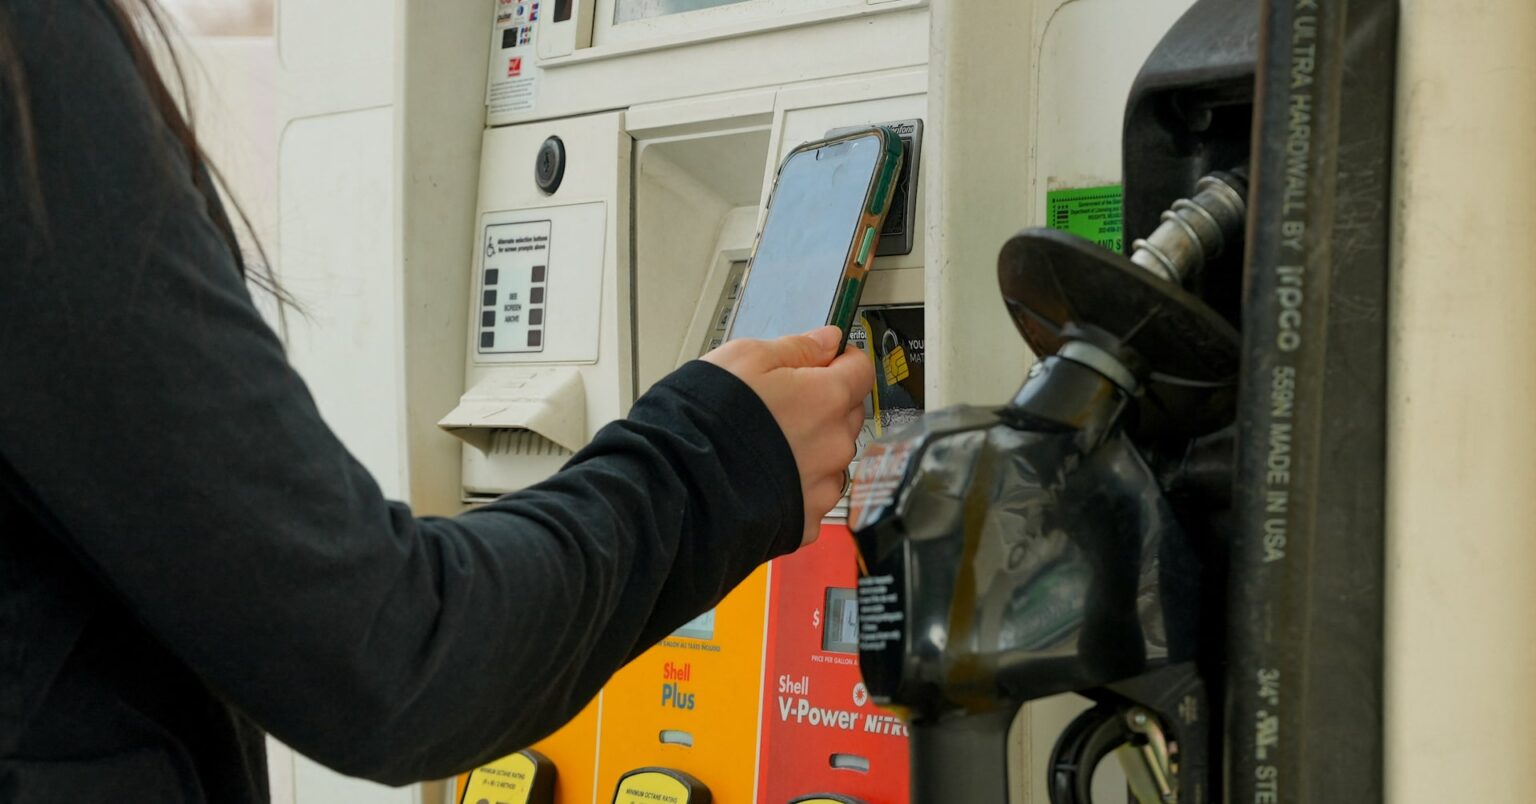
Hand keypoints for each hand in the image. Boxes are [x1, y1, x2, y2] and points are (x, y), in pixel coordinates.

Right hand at [703, 326, 872, 545]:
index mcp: (827, 398)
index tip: (825, 360)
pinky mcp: (806, 519)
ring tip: (767, 444)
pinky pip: (813, 495)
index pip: (860, 369)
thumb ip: (796, 348)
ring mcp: (822, 486)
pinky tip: (766, 475)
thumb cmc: (707, 421)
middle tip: (781, 403)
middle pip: (847, 414)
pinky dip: (796, 485)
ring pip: (831, 456)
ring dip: (811, 447)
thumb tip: (827, 340)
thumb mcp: (745, 358)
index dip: (842, 360)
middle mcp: (835, 444)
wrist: (681, 485)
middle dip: (824, 404)